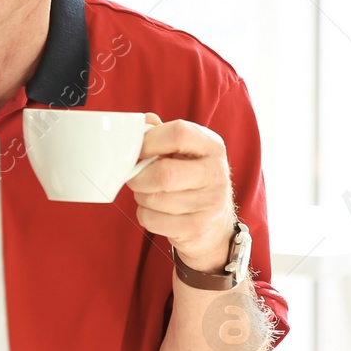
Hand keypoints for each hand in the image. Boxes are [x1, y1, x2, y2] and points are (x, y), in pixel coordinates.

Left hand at [127, 112, 236, 272]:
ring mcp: (210, 204)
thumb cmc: (192, 180)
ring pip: (154, 199)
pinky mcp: (197, 228)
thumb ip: (163, 134)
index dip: (150, 141)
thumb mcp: (185, 152)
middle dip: (139, 177)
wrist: (215, 224)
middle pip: (164, 174)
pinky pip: (153, 220)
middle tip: (134, 177)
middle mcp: (216, 173)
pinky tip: (157, 212)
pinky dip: (145, 215)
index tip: (138, 151)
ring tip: (149, 194)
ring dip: (141, 197)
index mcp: (212, 146)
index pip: (179, 133)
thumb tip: (143, 121)